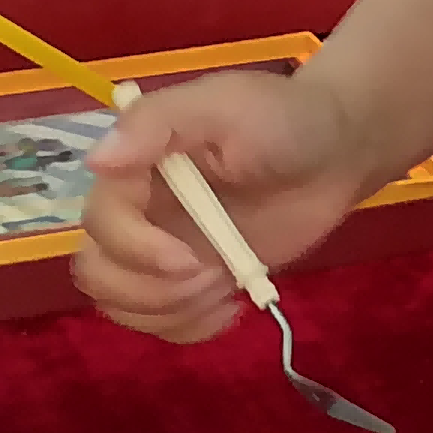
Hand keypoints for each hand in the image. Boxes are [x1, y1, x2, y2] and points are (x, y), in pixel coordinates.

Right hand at [73, 67, 373, 341]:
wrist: (336, 152)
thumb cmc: (281, 118)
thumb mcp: (223, 105)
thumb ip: (158, 122)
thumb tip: (96, 160)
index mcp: (135, 167)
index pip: (99, 221)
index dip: (135, 250)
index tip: (190, 258)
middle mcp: (138, 211)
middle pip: (97, 270)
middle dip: (148, 289)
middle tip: (210, 276)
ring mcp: (162, 250)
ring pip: (120, 304)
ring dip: (168, 310)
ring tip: (223, 288)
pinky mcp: (193, 280)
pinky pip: (161, 322)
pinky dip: (189, 327)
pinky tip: (230, 307)